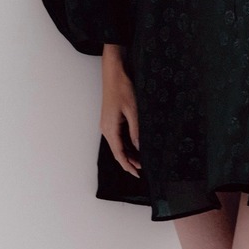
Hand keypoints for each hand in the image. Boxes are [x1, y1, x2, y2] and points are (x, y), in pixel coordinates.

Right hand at [101, 59, 141, 177]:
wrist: (113, 74)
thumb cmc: (122, 89)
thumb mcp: (133, 111)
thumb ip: (136, 131)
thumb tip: (139, 147)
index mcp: (110, 128)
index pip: (119, 153)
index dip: (128, 165)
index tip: (137, 173)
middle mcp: (106, 129)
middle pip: (117, 151)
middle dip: (129, 162)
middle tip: (142, 169)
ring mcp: (107, 125)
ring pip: (117, 145)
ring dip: (128, 153)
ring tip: (141, 160)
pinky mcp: (110, 121)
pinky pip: (117, 137)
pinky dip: (126, 145)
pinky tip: (135, 148)